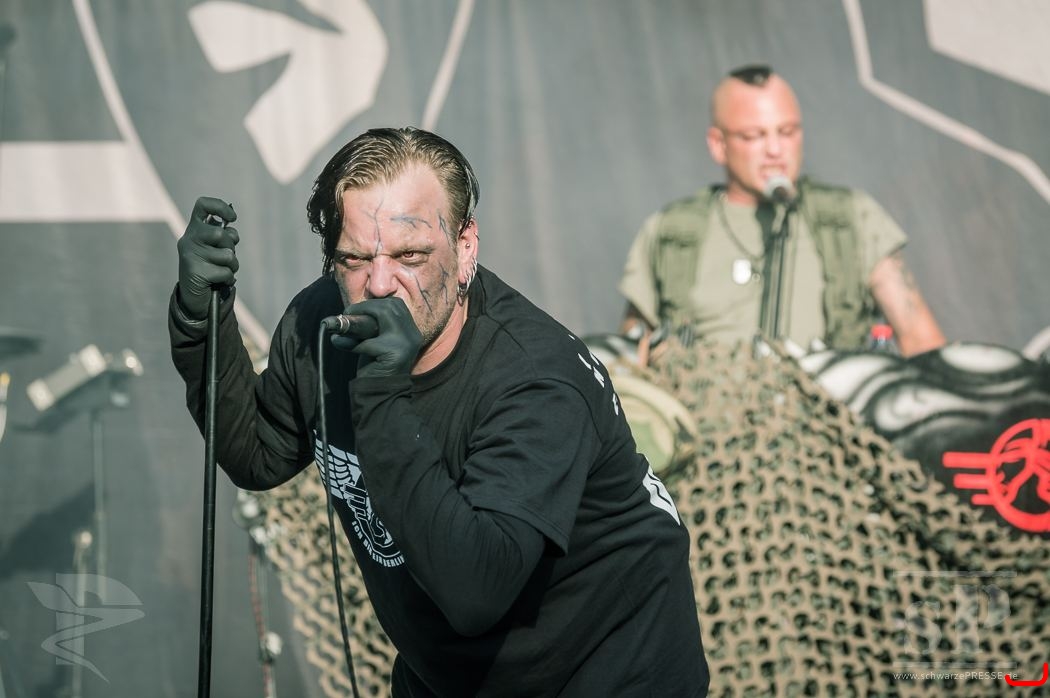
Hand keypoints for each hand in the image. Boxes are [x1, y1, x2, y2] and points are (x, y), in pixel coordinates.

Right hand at [176, 196, 238, 319]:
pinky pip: (226, 272)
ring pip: (227, 255)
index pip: (203, 205)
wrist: (193, 296)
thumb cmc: (209, 267)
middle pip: (220, 234)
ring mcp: (190, 256)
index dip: (220, 206)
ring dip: (232, 265)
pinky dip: (228, 278)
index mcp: (194, 229)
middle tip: (226, 257)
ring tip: (223, 270)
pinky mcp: (196, 272)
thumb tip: (232, 232)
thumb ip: (223, 237)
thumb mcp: (215, 248)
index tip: (232, 218)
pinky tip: (218, 281)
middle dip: (230, 246)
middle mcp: (189, 239)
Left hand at [341, 298, 421, 378]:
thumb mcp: (376, 343)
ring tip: (347, 325)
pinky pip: (369, 341)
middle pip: (391, 306)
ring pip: (384, 313)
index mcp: (412, 332)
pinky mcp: (394, 353)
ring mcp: (406, 343)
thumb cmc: (376, 368)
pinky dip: (354, 343)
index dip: (375, 303)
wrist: (380, 395)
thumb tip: (350, 312)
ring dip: (361, 315)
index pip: (397, 305)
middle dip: (366, 306)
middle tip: (348, 313)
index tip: (357, 309)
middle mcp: (413, 334)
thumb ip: (372, 327)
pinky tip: (345, 346)